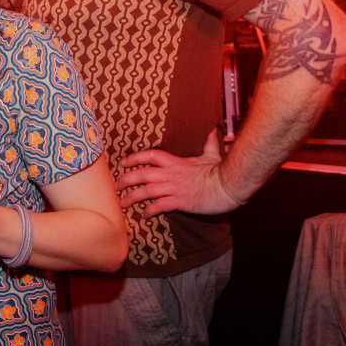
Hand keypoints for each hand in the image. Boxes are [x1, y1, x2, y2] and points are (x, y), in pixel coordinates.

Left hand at [117, 129, 243, 217]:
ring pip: (145, 192)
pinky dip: (149, 211)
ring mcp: (174, 188)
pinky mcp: (180, 202)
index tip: (124, 163)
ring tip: (123, 204)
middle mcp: (171, 174)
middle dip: (125, 180)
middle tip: (115, 187)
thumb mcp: (212, 154)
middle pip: (141, 174)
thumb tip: (213, 130)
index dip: (135, 158)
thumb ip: (209, 143)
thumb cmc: (221, 171)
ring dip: (131, 197)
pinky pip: (159, 206)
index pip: (150, 156)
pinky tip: (144, 215)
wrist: (229, 186)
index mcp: (176, 162)